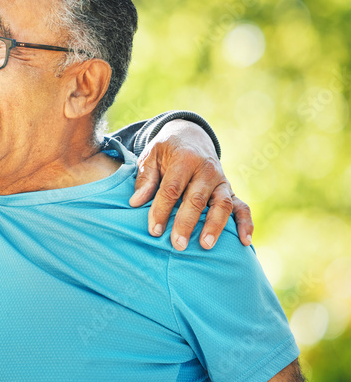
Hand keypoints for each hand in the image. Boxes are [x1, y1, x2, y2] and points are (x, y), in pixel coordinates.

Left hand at [128, 120, 253, 249]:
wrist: (191, 136)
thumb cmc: (167, 151)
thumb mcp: (151, 156)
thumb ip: (145, 178)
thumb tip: (135, 202)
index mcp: (185, 159)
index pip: (172, 189)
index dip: (162, 210)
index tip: (154, 230)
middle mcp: (207, 170)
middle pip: (197, 199)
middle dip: (187, 223)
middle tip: (178, 244)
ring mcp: (222, 181)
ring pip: (222, 204)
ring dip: (215, 226)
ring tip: (205, 245)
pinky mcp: (231, 190)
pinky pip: (243, 207)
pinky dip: (246, 224)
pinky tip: (244, 241)